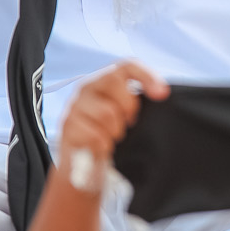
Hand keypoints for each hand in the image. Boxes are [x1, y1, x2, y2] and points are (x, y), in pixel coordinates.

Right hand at [56, 61, 169, 191]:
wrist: (83, 166)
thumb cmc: (110, 134)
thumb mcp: (125, 113)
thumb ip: (139, 100)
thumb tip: (162, 93)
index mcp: (104, 79)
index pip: (127, 65)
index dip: (147, 75)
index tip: (162, 94)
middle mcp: (87, 87)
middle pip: (115, 81)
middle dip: (129, 106)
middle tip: (129, 123)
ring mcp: (74, 105)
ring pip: (107, 112)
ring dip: (116, 130)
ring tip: (113, 137)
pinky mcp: (67, 126)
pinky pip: (95, 135)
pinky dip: (104, 145)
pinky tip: (102, 147)